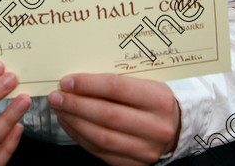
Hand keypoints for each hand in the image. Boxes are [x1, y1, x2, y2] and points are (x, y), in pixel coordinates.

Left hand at [47, 73, 180, 164]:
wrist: (178, 127)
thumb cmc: (155, 98)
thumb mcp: (146, 81)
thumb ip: (118, 80)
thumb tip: (79, 78)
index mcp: (159, 99)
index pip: (117, 89)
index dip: (88, 85)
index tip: (67, 81)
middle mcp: (156, 127)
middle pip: (107, 115)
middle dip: (76, 105)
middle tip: (56, 96)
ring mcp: (146, 150)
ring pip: (102, 138)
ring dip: (75, 123)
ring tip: (60, 110)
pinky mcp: (135, 165)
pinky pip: (101, 153)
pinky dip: (81, 138)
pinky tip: (71, 124)